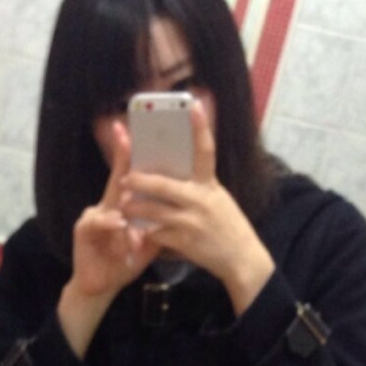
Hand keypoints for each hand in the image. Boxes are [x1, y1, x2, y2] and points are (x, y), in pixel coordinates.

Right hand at [69, 121, 160, 299]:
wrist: (101, 285)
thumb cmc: (125, 260)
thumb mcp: (148, 242)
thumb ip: (161, 224)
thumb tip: (184, 208)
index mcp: (125, 206)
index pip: (134, 178)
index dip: (137, 155)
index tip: (144, 130)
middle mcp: (107, 205)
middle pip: (118, 178)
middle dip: (121, 156)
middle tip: (127, 136)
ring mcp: (94, 215)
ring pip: (110, 201)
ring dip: (124, 203)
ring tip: (139, 196)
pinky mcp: (83, 230)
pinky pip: (97, 222)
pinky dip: (110, 223)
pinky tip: (119, 222)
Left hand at [120, 100, 275, 314]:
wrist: (242, 260)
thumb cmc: (230, 229)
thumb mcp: (220, 201)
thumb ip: (201, 187)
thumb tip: (180, 172)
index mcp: (210, 186)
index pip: (206, 151)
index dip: (201, 127)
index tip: (194, 105)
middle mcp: (200, 201)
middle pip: (162, 184)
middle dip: (139, 180)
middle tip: (124, 177)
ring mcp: (191, 222)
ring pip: (153, 210)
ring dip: (135, 207)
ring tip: (123, 205)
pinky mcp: (184, 241)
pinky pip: (157, 233)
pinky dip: (145, 232)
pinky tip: (136, 231)